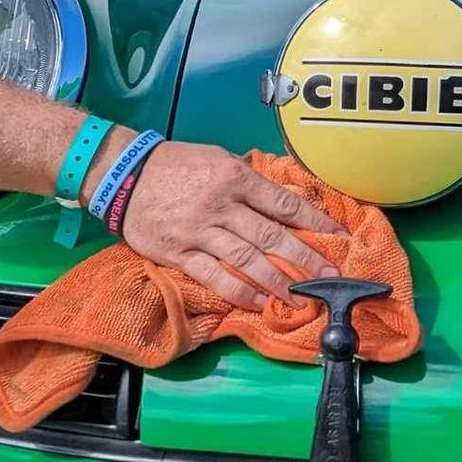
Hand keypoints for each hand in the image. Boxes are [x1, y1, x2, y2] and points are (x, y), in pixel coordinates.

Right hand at [107, 140, 347, 309]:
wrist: (124, 174)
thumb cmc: (176, 164)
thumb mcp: (217, 158)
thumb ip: (248, 181)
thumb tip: (283, 199)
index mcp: (235, 177)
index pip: (283, 203)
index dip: (314, 221)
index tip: (338, 237)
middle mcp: (221, 205)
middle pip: (271, 236)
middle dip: (304, 258)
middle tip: (329, 277)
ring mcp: (200, 231)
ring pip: (246, 260)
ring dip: (277, 281)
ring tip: (300, 297)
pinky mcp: (179, 252)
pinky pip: (214, 276)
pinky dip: (238, 291)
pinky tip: (258, 302)